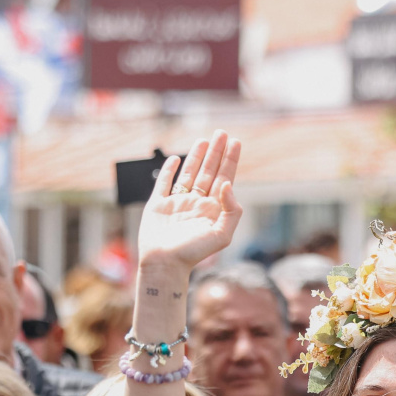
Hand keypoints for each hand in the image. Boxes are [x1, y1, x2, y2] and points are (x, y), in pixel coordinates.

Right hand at [136, 133, 242, 275]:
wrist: (164, 263)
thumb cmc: (193, 253)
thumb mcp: (222, 234)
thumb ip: (231, 210)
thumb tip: (228, 184)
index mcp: (213, 210)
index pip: (225, 178)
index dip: (230, 160)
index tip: (236, 141)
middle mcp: (197, 204)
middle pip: (209, 172)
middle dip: (216, 152)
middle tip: (222, 132)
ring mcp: (178, 203)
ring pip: (189, 174)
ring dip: (197, 156)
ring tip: (204, 140)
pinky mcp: (159, 205)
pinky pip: (165, 183)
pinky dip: (170, 170)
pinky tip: (176, 159)